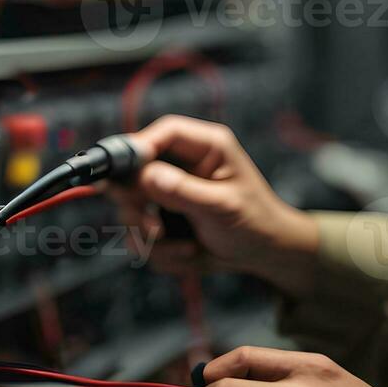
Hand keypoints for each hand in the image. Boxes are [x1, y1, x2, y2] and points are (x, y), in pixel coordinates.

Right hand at [107, 115, 318, 294]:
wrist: (264, 254)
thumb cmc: (255, 222)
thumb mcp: (223, 206)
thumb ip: (185, 191)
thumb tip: (147, 175)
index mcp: (206, 147)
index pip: (165, 132)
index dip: (139, 148)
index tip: (123, 174)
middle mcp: (184, 164)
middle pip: (135, 170)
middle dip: (138, 205)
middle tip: (153, 229)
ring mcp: (170, 192)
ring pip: (131, 207)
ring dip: (150, 235)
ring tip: (185, 248)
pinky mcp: (163, 217)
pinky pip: (139, 234)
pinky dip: (159, 250)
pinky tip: (188, 252)